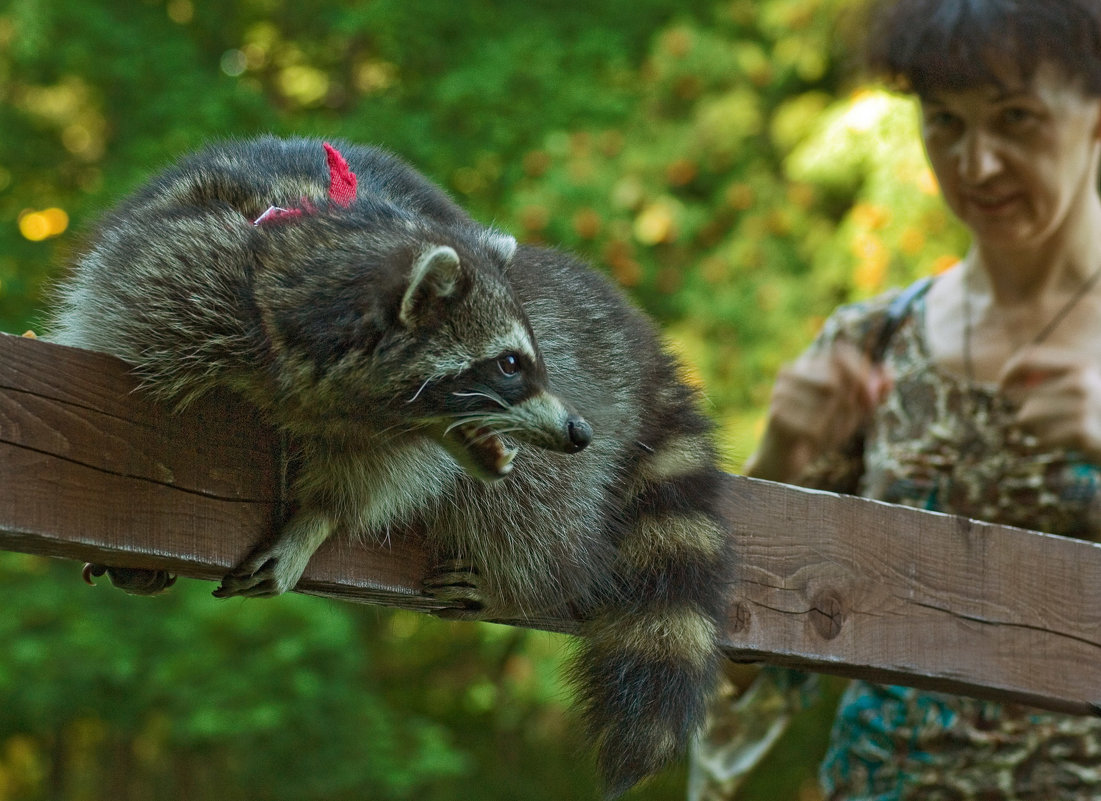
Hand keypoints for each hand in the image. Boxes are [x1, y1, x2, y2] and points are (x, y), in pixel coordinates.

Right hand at [746, 341, 888, 482]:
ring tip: (828, 437)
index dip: (862, 374)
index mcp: (809, 364)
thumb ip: (871, 394)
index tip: (873, 399)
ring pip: (827, 404)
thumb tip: (889, 375)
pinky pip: (813, 426)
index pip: (841, 354)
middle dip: (850, 407)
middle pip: (836, 381)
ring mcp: (781, 392)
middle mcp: (792, 372)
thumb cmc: (819, 430)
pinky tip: (813, 444)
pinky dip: (821, 438)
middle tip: (850, 426)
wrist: (784, 458)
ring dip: (836, 425)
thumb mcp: (851, 413)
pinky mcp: (776, 414)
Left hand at [999, 345, 1100, 460]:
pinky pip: (1040, 438)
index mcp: (1082, 363)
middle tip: (1032, 421)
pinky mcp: (1081, 432)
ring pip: (1026, 418)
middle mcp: (1082, 381)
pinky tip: (1062, 445)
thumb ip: (1054, 378)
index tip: (1003, 386)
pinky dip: (1044, 443)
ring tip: (1052, 433)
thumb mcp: (1086, 385)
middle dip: (1019, 409)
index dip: (1008, 372)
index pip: (1028, 358)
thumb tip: (1007, 383)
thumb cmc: (1099, 414)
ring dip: (1033, 429)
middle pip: (1020, 394)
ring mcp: (1082, 406)